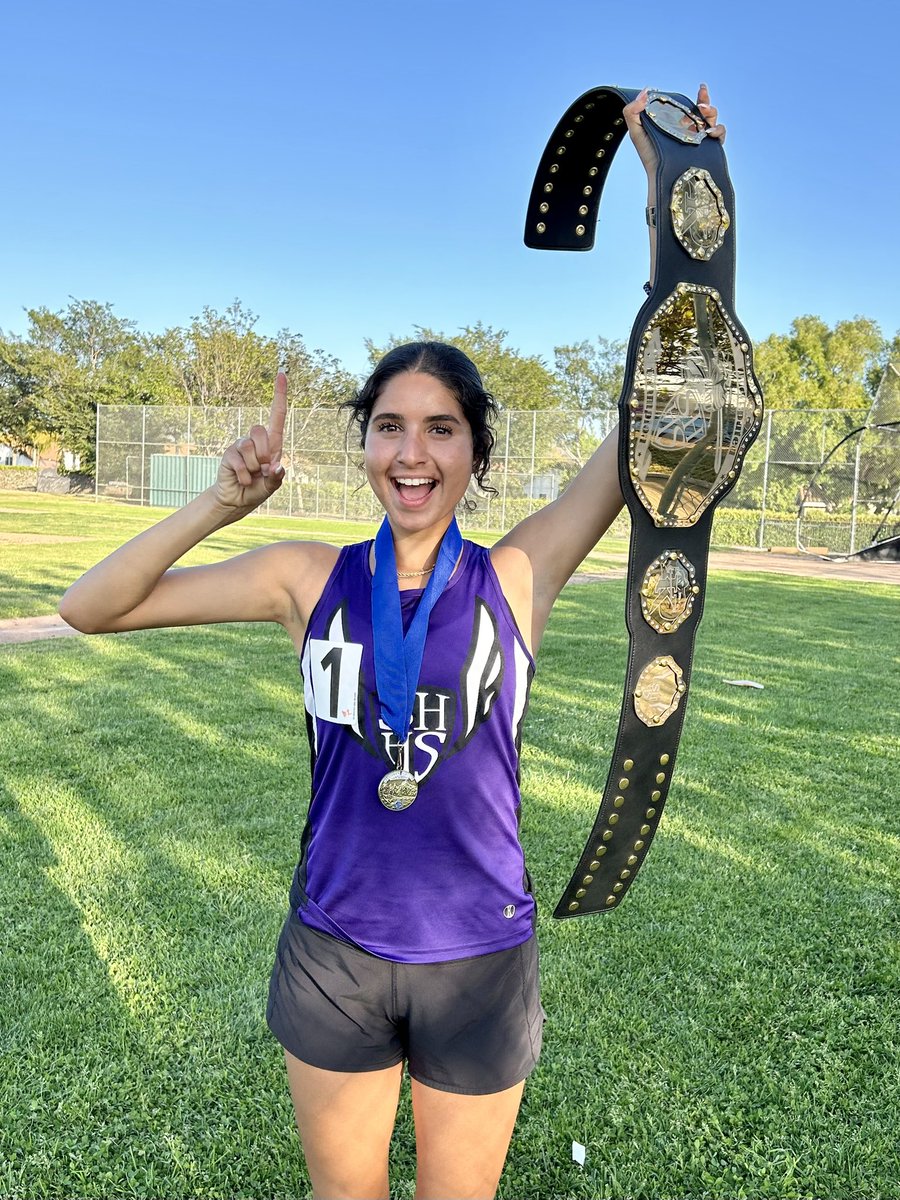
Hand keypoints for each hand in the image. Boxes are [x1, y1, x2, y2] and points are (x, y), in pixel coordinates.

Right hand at [213, 369, 286, 510]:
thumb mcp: (272, 485)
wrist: (238, 499)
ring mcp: (241, 446)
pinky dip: (244, 475)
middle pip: (260, 430)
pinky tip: (243, 480)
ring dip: (253, 467)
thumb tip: (277, 467)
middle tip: (261, 469)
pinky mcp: (230, 454)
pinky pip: (239, 460)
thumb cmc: (259, 489)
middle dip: (263, 453)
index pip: (277, 415)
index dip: (280, 394)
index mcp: (273, 443)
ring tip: (252, 475)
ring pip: (249, 446)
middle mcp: (257, 441)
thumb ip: (276, 477)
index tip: (281, 373)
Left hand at [623, 83, 725, 175]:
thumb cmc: (649, 157)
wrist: (660, 178)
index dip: (699, 95)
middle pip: (704, 110)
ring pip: (712, 120)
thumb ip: (633, 112)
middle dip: (706, 102)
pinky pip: (719, 135)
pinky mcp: (708, 149)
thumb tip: (644, 92)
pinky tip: (710, 132)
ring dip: (712, 113)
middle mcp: (690, 129)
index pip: (690, 105)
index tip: (702, 87)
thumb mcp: (637, 133)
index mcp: (677, 122)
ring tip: (705, 113)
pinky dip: (719, 130)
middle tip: (701, 105)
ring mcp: (700, 139)